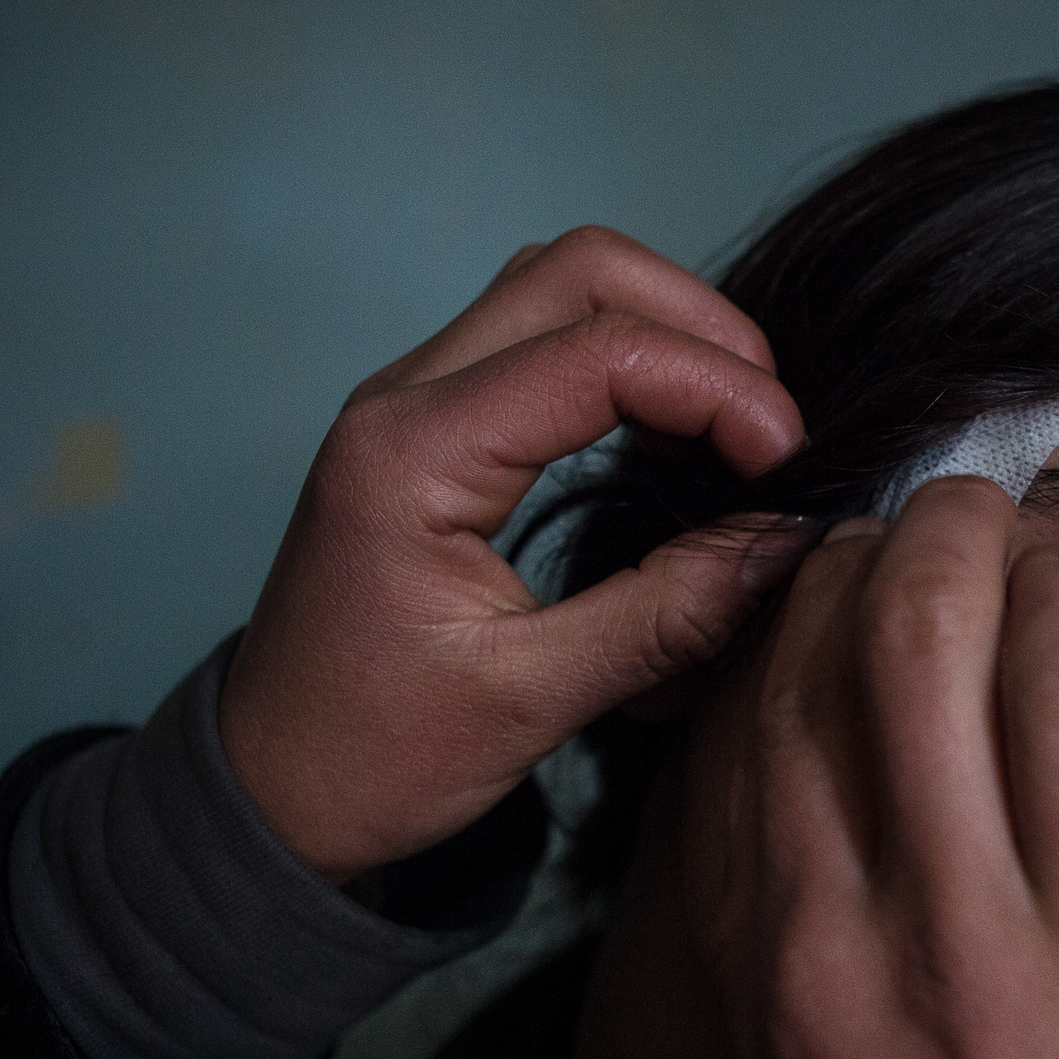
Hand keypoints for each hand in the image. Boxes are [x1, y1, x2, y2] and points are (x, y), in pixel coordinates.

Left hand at [220, 226, 814, 881]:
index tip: (791, 466)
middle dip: (703, 329)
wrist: (268, 787)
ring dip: (666, 330)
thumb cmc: (376, 757)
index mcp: (413, 456)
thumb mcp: (532, 703)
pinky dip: (627, 361)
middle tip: (773, 431)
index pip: (600, 352)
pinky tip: (676, 439)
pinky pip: (542, 337)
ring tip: (737, 428)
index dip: (720, 390)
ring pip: (562, 285)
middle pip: (582, 270)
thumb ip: (666, 615)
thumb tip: (787, 541)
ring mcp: (414, 401)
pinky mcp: (433, 424)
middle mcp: (404, 398)